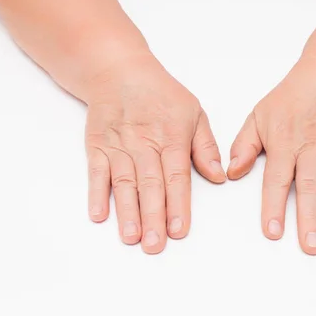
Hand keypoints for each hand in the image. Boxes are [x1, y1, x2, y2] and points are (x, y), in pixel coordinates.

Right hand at [83, 53, 225, 253]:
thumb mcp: (194, 113)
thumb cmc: (161, 95)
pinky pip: (96, 172)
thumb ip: (206, 146)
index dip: (178, 204)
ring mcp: (118, 146)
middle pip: (150, 185)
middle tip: (154, 245)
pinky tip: (98, 215)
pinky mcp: (97, 146)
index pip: (177, 176)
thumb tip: (219, 176)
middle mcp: (144, 144)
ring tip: (131, 237)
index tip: (179, 230)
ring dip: (127, 211)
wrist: (119, 70)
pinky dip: (95, 193)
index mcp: (171, 138)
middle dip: (153, 217)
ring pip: (123, 183)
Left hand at [227, 60, 315, 254]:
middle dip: (310, 219)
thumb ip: (244, 146)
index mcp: (284, 144)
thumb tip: (231, 172)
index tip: (273, 232)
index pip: (276, 180)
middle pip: (310, 188)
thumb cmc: (290, 99)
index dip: (274, 207)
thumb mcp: (258, 116)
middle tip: (310, 246)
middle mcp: (311, 149)